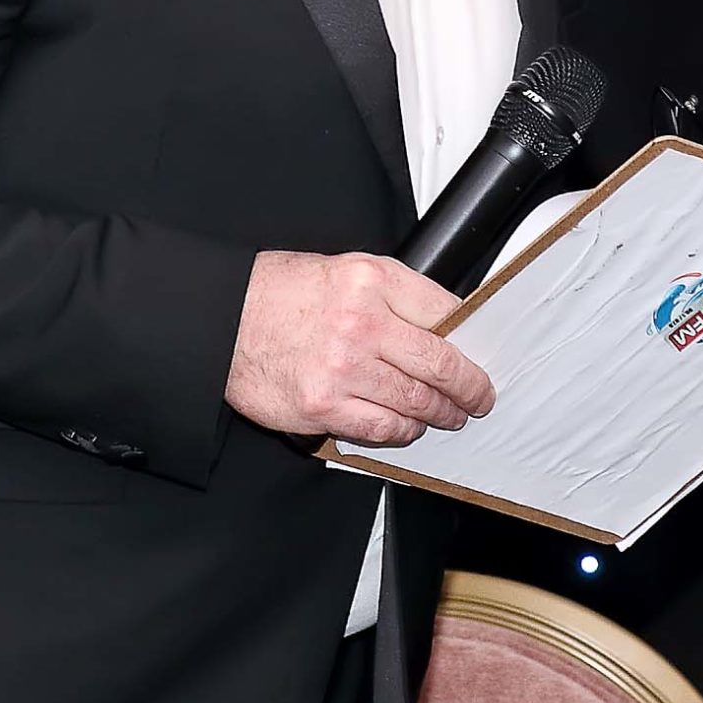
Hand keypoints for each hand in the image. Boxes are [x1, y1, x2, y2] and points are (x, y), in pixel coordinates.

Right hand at [224, 251, 494, 445]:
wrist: (222, 319)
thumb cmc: (284, 293)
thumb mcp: (349, 270)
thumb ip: (397, 295)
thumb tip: (445, 326)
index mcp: (373, 280)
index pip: (446, 312)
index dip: (471, 340)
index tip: (479, 356)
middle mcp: (361, 323)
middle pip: (440, 364)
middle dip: (469, 387)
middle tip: (479, 396)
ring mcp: (342, 368)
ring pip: (416, 402)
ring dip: (441, 413)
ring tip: (450, 415)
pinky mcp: (322, 406)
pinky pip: (381, 427)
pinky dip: (403, 431)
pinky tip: (410, 427)